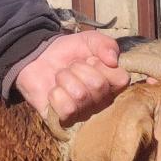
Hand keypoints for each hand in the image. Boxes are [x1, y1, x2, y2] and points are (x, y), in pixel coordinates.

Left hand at [15, 30, 129, 126]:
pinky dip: (56, 94)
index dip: (102, 66)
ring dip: (65, 78)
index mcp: (112, 84)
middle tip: (72, 67)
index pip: (122, 80)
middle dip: (79, 68)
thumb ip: (106, 44)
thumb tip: (113, 61)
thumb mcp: (90, 40)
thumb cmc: (69, 52)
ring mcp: (83, 114)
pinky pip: (67, 109)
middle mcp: (101, 103)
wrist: (39, 57)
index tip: (91, 60)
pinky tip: (54, 90)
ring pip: (80, 96)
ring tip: (61, 77)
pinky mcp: (64, 121)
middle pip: (98, 86)